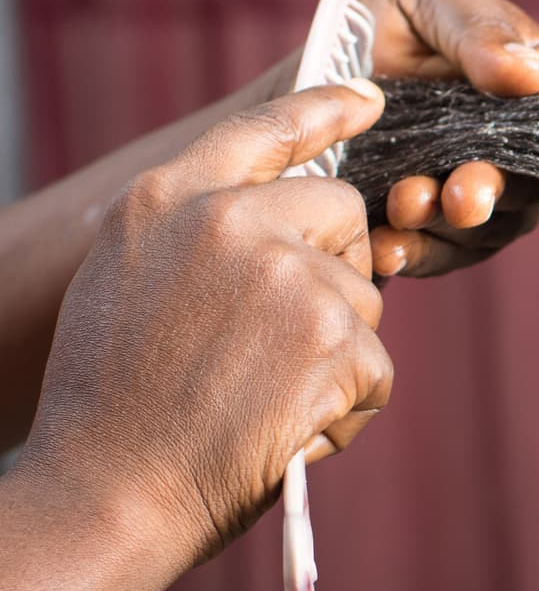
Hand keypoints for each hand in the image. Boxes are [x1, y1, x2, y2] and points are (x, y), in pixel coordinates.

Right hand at [15, 82, 393, 570]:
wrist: (111, 491)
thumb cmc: (115, 407)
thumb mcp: (126, 283)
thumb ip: (194, 235)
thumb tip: (270, 219)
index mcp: (167, 200)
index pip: (261, 131)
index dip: (324, 109)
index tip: (368, 99)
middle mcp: (228, 221)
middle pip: (341, 212)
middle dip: (336, 269)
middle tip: (285, 341)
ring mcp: (287, 273)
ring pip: (363, 299)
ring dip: (335, 357)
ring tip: (262, 400)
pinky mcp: (333, 334)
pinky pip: (376, 368)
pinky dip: (345, 408)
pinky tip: (286, 431)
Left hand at [349, 0, 538, 276]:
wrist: (299, 86)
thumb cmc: (381, 26)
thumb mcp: (431, 1)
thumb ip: (480, 28)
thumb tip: (535, 76)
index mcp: (535, 93)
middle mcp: (515, 150)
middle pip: (528, 186)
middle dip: (494, 194)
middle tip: (462, 197)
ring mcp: (474, 193)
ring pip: (486, 228)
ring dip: (448, 225)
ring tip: (403, 205)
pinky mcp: (431, 232)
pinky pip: (437, 256)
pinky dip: (414, 254)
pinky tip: (386, 246)